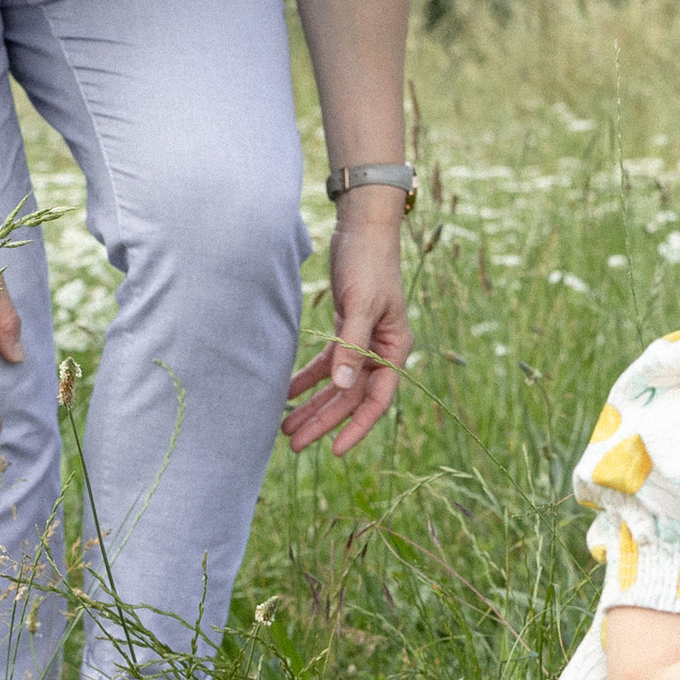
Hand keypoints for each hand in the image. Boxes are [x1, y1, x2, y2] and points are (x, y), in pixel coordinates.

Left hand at [282, 199, 409, 456]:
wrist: (361, 229)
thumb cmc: (368, 264)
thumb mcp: (362, 305)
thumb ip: (352, 346)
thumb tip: (341, 386)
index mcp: (394, 349)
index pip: (376, 400)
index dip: (356, 427)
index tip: (334, 451)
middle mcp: (380, 351)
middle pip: (350, 397)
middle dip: (323, 421)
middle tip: (293, 444)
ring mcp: (362, 342)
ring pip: (335, 385)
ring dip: (312, 405)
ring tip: (286, 428)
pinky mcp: (344, 330)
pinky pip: (325, 364)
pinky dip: (306, 379)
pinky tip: (286, 393)